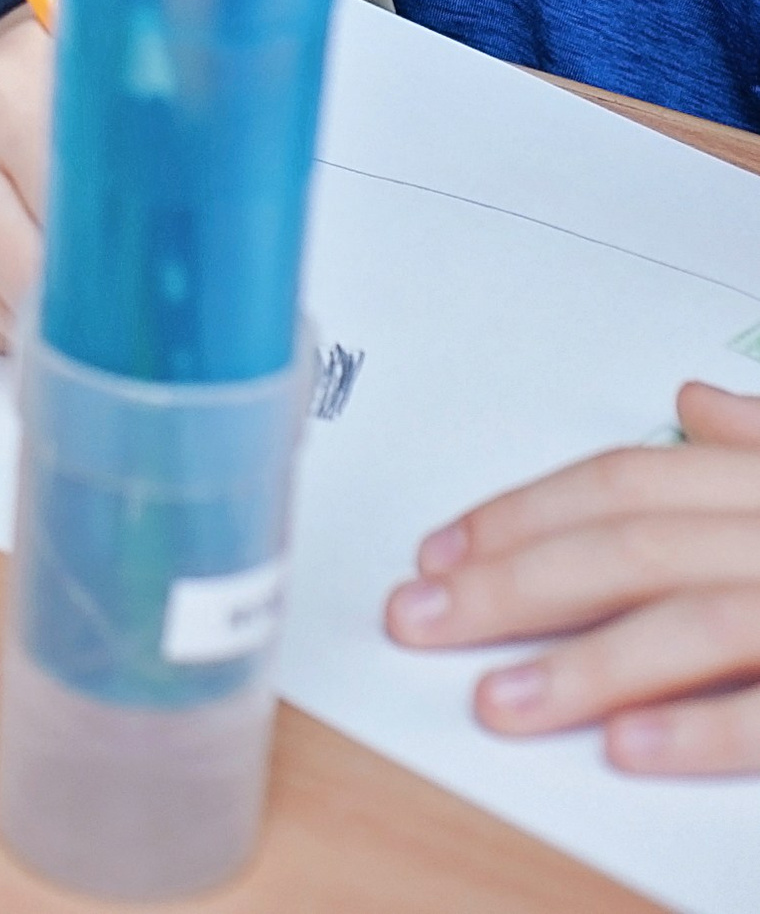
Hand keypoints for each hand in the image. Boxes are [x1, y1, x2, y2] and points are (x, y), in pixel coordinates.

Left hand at [386, 380, 759, 773]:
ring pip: (691, 622)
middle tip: (422, 619)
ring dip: (585, 663)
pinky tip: (621, 747)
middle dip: (514, 583)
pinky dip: (698, 727)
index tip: (437, 553)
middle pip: (632, 549)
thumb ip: (754, 449)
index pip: (625, 487)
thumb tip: (689, 402)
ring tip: (496, 700)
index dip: (523, 514)